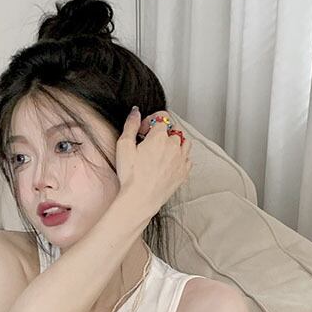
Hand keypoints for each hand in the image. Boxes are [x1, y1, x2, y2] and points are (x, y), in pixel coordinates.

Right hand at [116, 108, 191, 226]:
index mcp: (159, 136)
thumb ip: (131, 125)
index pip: (160, 119)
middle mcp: (174, 145)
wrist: (140, 199)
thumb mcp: (124, 146)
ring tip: (163, 151)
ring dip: (175, 142)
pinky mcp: (184, 172)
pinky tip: (170, 163)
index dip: (150, 123)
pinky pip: (188, 159)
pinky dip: (181, 157)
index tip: (143, 132)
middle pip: (174, 129)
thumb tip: (136, 112)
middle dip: (163, 132)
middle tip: (151, 142)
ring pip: (185, 142)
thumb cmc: (131, 175)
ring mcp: (181, 159)